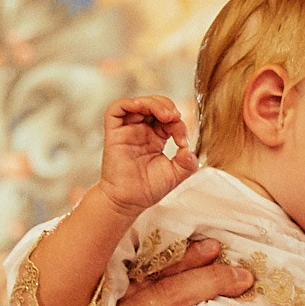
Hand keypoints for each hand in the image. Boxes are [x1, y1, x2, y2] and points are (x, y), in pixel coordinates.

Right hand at [92, 95, 197, 219]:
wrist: (128, 202)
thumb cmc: (147, 189)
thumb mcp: (175, 174)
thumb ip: (187, 162)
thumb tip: (190, 149)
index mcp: (155, 138)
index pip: (168, 119)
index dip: (178, 123)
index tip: (183, 141)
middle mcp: (141, 131)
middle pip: (153, 105)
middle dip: (167, 106)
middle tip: (174, 118)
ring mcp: (127, 130)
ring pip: (138, 103)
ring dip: (153, 103)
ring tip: (166, 115)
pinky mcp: (114, 132)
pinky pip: (117, 108)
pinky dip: (130, 103)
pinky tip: (141, 108)